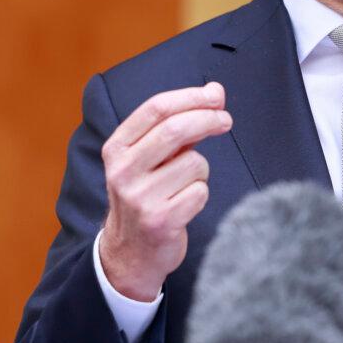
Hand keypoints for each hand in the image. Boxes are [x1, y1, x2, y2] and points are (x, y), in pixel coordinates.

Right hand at [98, 82, 230, 300]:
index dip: (191, 97)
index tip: (216, 97)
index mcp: (117, 148)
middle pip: (175, 130)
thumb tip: (215, 91)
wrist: (129, 252)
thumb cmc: (147, 193)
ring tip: (185, 184)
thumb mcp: (150, 157)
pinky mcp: (160, 221)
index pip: (156, 108)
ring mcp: (139, 198)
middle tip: (226, 120)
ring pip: (194, 163)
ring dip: (202, 169)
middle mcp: (122, 171)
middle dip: (208, 119)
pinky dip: (200, 193)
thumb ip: (180, 124)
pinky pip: (200, 192)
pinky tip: (184, 205)